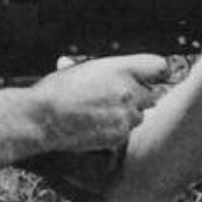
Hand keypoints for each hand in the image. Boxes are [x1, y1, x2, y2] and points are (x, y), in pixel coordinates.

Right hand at [31, 54, 168, 152]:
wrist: (42, 118)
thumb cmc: (58, 90)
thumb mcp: (84, 66)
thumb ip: (111, 69)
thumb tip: (123, 71)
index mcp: (120, 68)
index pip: (159, 66)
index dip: (157, 72)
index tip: (155, 76)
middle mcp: (128, 91)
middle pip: (152, 94)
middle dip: (138, 96)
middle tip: (116, 97)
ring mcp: (125, 116)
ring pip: (140, 115)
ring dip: (128, 114)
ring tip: (101, 112)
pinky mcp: (119, 136)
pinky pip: (127, 131)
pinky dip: (117, 129)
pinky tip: (96, 124)